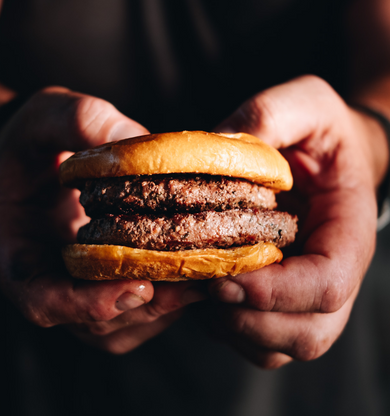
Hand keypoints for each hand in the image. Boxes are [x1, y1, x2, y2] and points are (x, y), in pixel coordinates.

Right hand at [0, 87, 204, 353]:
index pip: (38, 296)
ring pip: (115, 326)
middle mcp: (42, 273)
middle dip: (141, 308)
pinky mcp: (99, 280)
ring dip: (159, 310)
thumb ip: (84, 123)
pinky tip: (192, 277)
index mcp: (13, 241)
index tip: (135, 288)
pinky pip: (131, 314)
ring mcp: (72, 282)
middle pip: (87, 321)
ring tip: (200, 283)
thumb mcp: (49, 116)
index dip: (84, 304)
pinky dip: (164, 305)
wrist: (42, 152)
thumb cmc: (38, 136)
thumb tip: (141, 141)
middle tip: (191, 286)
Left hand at [207, 75, 388, 367]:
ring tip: (202, 291)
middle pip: (307, 333)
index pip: (327, 285)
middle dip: (251, 321)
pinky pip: (257, 340)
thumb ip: (271, 116)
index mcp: (346, 233)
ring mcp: (305, 294)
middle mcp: (331, 274)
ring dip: (234, 328)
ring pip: (279, 346)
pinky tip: (206, 293)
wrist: (324, 158)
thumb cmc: (320, 132)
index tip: (226, 279)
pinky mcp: (280, 300)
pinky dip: (227, 328)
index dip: (277, 293)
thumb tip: (219, 145)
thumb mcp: (305, 104)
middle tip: (206, 288)